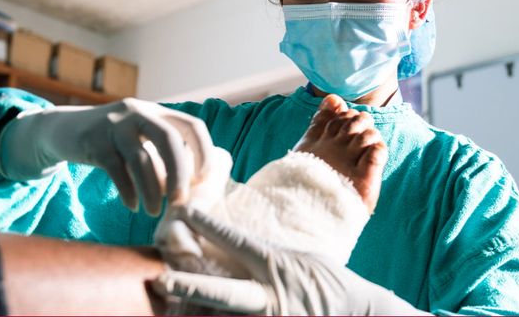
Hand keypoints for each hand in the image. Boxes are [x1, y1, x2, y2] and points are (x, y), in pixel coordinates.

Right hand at [0, 98, 213, 215]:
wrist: (62, 129)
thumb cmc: (111, 142)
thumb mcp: (139, 139)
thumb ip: (161, 155)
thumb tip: (187, 188)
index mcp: (156, 112)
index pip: (191, 125)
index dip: (203, 152)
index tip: (203, 179)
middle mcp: (138, 113)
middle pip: (169, 140)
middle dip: (179, 173)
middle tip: (180, 201)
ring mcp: (114, 124)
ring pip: (141, 158)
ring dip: (151, 190)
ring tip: (154, 212)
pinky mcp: (93, 140)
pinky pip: (116, 169)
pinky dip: (128, 191)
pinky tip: (133, 205)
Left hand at [152, 206, 430, 315]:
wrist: (358, 312)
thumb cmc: (326, 280)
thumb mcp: (298, 258)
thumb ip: (266, 256)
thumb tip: (237, 248)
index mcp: (277, 266)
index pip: (237, 243)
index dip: (209, 226)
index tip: (185, 212)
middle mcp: (272, 297)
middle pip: (224, 292)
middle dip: (190, 286)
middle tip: (160, 280)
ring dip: (198, 315)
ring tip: (170, 309)